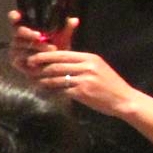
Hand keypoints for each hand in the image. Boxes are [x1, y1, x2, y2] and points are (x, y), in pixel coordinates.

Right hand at [8, 11, 73, 76]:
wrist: (55, 68)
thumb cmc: (57, 48)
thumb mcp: (62, 38)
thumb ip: (66, 29)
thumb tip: (74, 20)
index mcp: (25, 26)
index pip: (14, 18)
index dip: (14, 16)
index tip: (19, 16)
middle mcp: (17, 37)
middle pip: (17, 31)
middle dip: (28, 33)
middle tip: (39, 36)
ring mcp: (15, 49)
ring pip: (20, 45)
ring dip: (35, 47)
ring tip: (51, 49)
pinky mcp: (16, 62)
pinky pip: (20, 58)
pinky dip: (32, 58)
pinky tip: (42, 59)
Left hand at [24, 43, 144, 117]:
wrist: (124, 99)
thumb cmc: (109, 84)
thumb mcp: (96, 67)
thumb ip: (79, 63)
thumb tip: (57, 60)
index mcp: (89, 58)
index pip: (62, 54)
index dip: (44, 56)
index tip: (32, 58)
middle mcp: (87, 67)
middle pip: (56, 65)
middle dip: (40, 67)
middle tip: (28, 69)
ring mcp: (85, 80)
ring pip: (56, 78)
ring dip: (43, 80)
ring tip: (34, 81)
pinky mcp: (83, 92)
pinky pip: (61, 90)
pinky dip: (51, 90)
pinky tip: (45, 91)